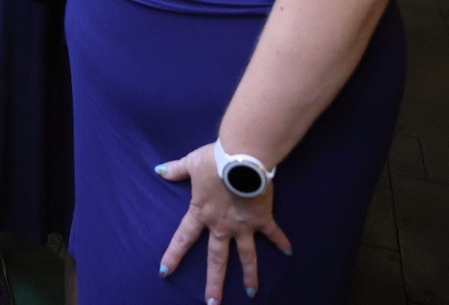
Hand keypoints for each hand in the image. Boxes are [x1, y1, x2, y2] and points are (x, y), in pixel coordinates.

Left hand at [156, 143, 291, 301]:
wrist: (241, 158)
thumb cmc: (214, 160)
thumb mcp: (191, 163)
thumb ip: (176, 169)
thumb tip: (159, 170)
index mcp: (201, 213)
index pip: (183, 238)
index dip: (173, 255)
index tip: (164, 272)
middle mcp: (221, 225)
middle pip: (216, 259)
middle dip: (214, 282)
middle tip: (212, 303)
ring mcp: (243, 226)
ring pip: (246, 256)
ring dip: (249, 276)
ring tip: (250, 293)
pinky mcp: (262, 219)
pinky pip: (273, 234)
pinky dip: (281, 242)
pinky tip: (289, 252)